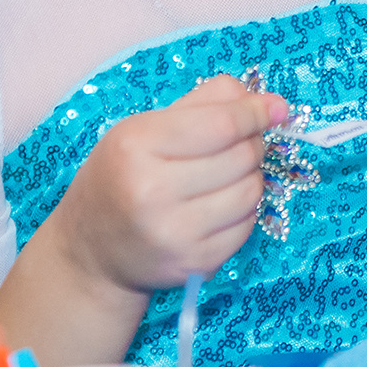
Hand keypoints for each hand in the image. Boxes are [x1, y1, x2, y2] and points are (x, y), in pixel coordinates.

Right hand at [46, 76, 285, 294]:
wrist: (91, 251)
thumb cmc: (121, 177)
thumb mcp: (145, 128)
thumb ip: (207, 104)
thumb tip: (273, 103)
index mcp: (136, 146)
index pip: (221, 124)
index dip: (256, 112)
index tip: (275, 108)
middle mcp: (152, 191)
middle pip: (242, 156)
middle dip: (252, 143)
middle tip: (237, 144)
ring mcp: (174, 233)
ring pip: (251, 191)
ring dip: (250, 177)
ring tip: (224, 176)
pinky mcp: (195, 263)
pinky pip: (247, 225)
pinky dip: (243, 210)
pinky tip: (217, 206)